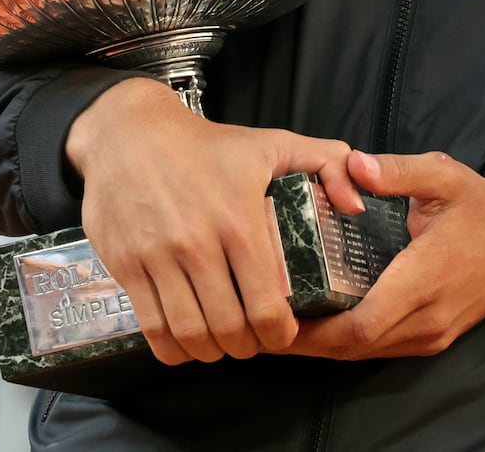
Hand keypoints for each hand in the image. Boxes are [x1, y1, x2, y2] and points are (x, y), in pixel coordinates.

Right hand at [65, 78, 362, 365]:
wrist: (131, 132)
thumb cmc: (208, 144)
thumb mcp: (274, 142)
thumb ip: (330, 163)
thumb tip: (357, 206)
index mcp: (239, 219)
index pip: (265, 307)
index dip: (279, 335)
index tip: (282, 332)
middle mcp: (197, 243)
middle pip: (229, 330)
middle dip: (247, 347)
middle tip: (253, 339)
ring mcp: (158, 257)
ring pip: (190, 336)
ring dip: (211, 352)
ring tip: (223, 341)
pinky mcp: (127, 265)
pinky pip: (153, 329)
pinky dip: (173, 349)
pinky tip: (186, 341)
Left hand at [282, 149, 484, 359]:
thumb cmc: (481, 204)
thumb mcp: (443, 175)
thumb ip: (397, 171)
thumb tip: (353, 164)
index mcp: (424, 279)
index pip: (362, 324)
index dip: (316, 330)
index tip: (276, 313)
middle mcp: (427, 318)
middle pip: (357, 347)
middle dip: (310, 341)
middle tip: (265, 319)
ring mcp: (433, 333)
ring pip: (369, 353)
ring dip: (328, 345)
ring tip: (285, 320)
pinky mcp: (437, 336)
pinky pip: (386, 347)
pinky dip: (351, 341)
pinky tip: (326, 320)